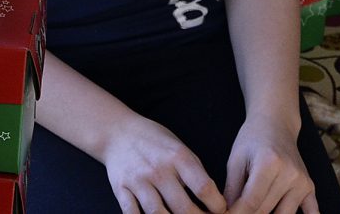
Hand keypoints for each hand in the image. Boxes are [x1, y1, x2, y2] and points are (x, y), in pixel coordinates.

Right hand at [102, 115, 226, 213]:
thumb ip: (194, 170)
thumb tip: (211, 196)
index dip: (216, 204)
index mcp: (178, 156)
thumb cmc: (154, 141)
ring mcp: (138, 181)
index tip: (221, 210)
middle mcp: (159, 169)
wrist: (118, 132)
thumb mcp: (179, 147)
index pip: (203, 186)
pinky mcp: (121, 190)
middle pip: (182, 206)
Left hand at [224, 117, 317, 213]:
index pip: (251, 203)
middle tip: (236, 211)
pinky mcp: (309, 186)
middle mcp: (289, 173)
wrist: (276, 123)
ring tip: (254, 208)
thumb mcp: (235, 160)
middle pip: (264, 211)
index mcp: (269, 164)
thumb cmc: (252, 139)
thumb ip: (231, 190)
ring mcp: (302, 181)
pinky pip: (311, 211)